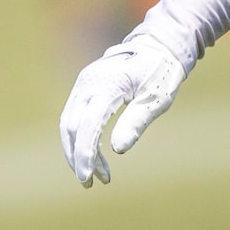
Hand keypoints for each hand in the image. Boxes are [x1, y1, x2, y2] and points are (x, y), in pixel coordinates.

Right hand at [60, 31, 193, 186]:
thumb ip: (136, 122)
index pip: (87, 125)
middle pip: (70, 126)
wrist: (157, 46)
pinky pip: (74, 116)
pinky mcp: (84, 88)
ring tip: (96, 176)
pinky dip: (80, 138)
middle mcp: (87, 83)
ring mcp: (82, 84)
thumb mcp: (156, 99)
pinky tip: (94, 156)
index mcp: (107, 85)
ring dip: (77, 151)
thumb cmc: (161, 73)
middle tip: (91, 183)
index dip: (85, 153)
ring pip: (68, 123)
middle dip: (78, 157)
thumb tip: (118, 150)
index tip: (90, 177)